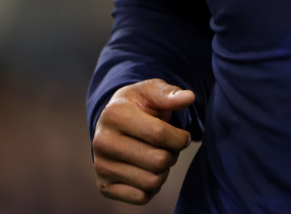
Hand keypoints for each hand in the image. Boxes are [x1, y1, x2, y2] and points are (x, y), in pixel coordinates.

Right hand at [92, 79, 194, 203]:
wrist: (112, 123)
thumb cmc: (138, 105)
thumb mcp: (151, 92)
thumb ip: (170, 94)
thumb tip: (189, 97)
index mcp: (114, 114)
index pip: (158, 134)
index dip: (180, 138)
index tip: (183, 136)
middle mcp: (102, 142)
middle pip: (158, 161)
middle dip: (172, 154)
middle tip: (169, 147)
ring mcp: (101, 166)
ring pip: (153, 182)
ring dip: (164, 171)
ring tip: (158, 156)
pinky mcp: (104, 187)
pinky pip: (142, 197)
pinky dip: (152, 187)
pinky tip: (146, 170)